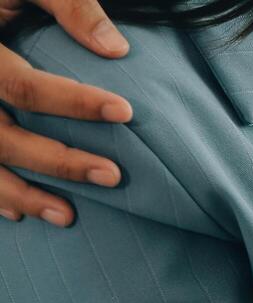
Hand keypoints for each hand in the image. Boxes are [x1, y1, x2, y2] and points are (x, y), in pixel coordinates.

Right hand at [0, 0, 131, 224]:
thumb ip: (67, 5)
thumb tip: (116, 49)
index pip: (24, 87)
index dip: (74, 102)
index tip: (125, 112)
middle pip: (4, 136)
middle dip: (58, 161)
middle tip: (112, 175)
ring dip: (22, 194)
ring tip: (68, 216)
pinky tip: (20, 215)